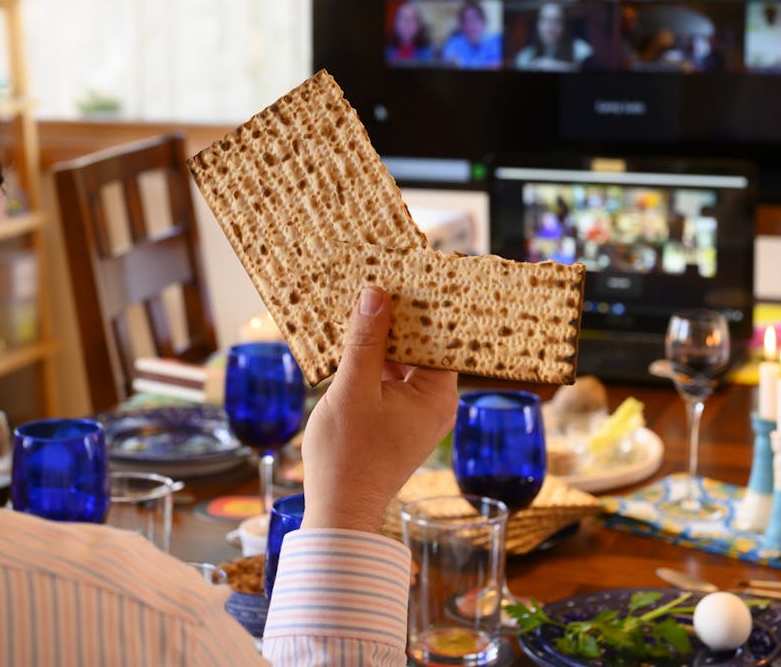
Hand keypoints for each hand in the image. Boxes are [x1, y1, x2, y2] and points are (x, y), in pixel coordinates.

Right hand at [300, 285, 458, 532]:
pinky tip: (354, 340)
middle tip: (381, 278)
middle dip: (400, 315)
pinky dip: (376, 360)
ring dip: (384, 337)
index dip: (427, 302)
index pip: (442, 335)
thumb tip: (375, 295)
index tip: (416, 270)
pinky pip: (392, 378)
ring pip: (405, 360)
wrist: (338, 511)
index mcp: (437, 395)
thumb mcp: (352, 390)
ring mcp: (417, 412)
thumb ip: (365, 342)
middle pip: (424, 345)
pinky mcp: (399, 420)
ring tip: (363, 301)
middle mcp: (436, 402)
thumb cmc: (347, 457)